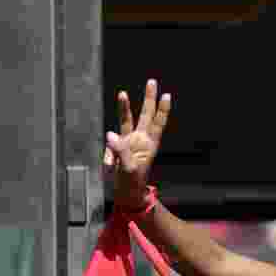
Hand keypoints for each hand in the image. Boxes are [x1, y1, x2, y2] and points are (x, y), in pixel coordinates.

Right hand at [104, 79, 170, 208]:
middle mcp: (140, 139)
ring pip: (127, 120)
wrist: (126, 194)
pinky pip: (111, 140)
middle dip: (149, 99)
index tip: (166, 95)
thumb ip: (121, 151)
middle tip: (152, 81)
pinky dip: (108, 148)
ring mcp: (128, 142)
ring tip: (122, 93)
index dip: (162, 110)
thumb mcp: (130, 169)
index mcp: (149, 144)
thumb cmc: (133, 183)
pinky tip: (110, 165)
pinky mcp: (117, 147)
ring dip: (125, 107)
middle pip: (146, 115)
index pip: (157, 123)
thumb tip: (110, 133)